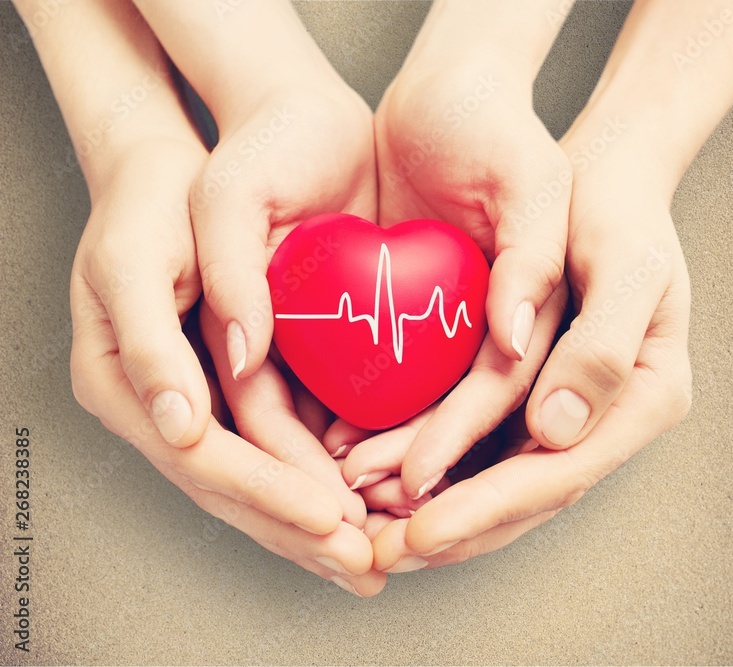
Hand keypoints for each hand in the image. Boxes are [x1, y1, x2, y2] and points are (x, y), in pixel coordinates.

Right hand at [70, 139, 379, 592]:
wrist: (181, 166)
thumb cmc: (149, 203)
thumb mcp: (135, 259)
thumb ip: (151, 342)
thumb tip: (182, 424)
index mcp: (125, 385)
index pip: (202, 461)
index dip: (268, 494)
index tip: (330, 519)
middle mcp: (166, 405)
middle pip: (235, 488)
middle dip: (301, 531)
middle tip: (366, 566)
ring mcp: (206, 400)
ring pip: (265, 476)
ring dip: (318, 522)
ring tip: (374, 556)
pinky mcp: (245, 381)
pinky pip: (285, 443)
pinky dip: (325, 477)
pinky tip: (368, 500)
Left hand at [354, 125, 692, 571]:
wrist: (601, 181)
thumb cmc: (618, 209)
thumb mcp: (627, 261)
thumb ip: (603, 344)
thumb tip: (556, 431)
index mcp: (644, 397)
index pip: (560, 473)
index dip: (488, 507)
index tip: (420, 530)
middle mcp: (606, 417)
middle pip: (524, 495)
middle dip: (449, 528)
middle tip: (377, 556)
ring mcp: (567, 410)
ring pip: (494, 479)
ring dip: (430, 507)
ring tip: (362, 523)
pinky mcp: (531, 393)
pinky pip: (480, 443)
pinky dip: (429, 464)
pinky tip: (377, 474)